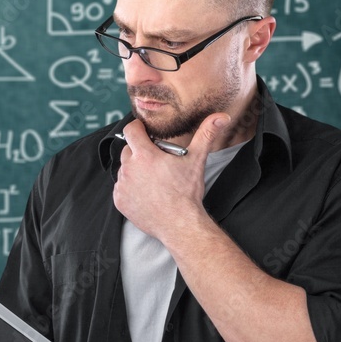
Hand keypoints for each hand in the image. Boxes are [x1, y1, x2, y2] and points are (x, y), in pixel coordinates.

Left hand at [112, 112, 230, 240]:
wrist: (180, 224)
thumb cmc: (187, 193)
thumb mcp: (196, 160)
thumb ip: (206, 135)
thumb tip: (220, 117)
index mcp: (144, 155)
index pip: (130, 130)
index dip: (138, 128)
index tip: (145, 132)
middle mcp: (129, 168)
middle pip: (129, 150)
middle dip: (140, 152)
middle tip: (157, 161)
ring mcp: (122, 185)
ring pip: (125, 169)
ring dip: (135, 170)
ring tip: (153, 179)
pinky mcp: (119, 200)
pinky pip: (121, 187)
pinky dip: (130, 187)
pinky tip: (146, 193)